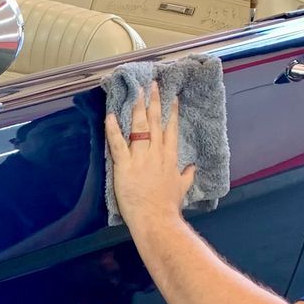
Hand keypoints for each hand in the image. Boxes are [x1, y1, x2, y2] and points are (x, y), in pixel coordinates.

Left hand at [105, 81, 195, 229]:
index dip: (172, 113)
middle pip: (156, 122)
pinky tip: (110, 115)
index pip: (172, 130)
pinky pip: (117, 143)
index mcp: (170, 158)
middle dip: (154, 101)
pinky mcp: (124, 165)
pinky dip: (113, 129)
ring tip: (136, 91)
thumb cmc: (168, 206)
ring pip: (139, 127)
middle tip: (152, 84)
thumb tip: (193, 167)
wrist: (156, 219)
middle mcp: (156, 153)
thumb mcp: (182, 188)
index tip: (172, 98)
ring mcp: (140, 158)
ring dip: (137, 108)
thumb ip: (187, 175)